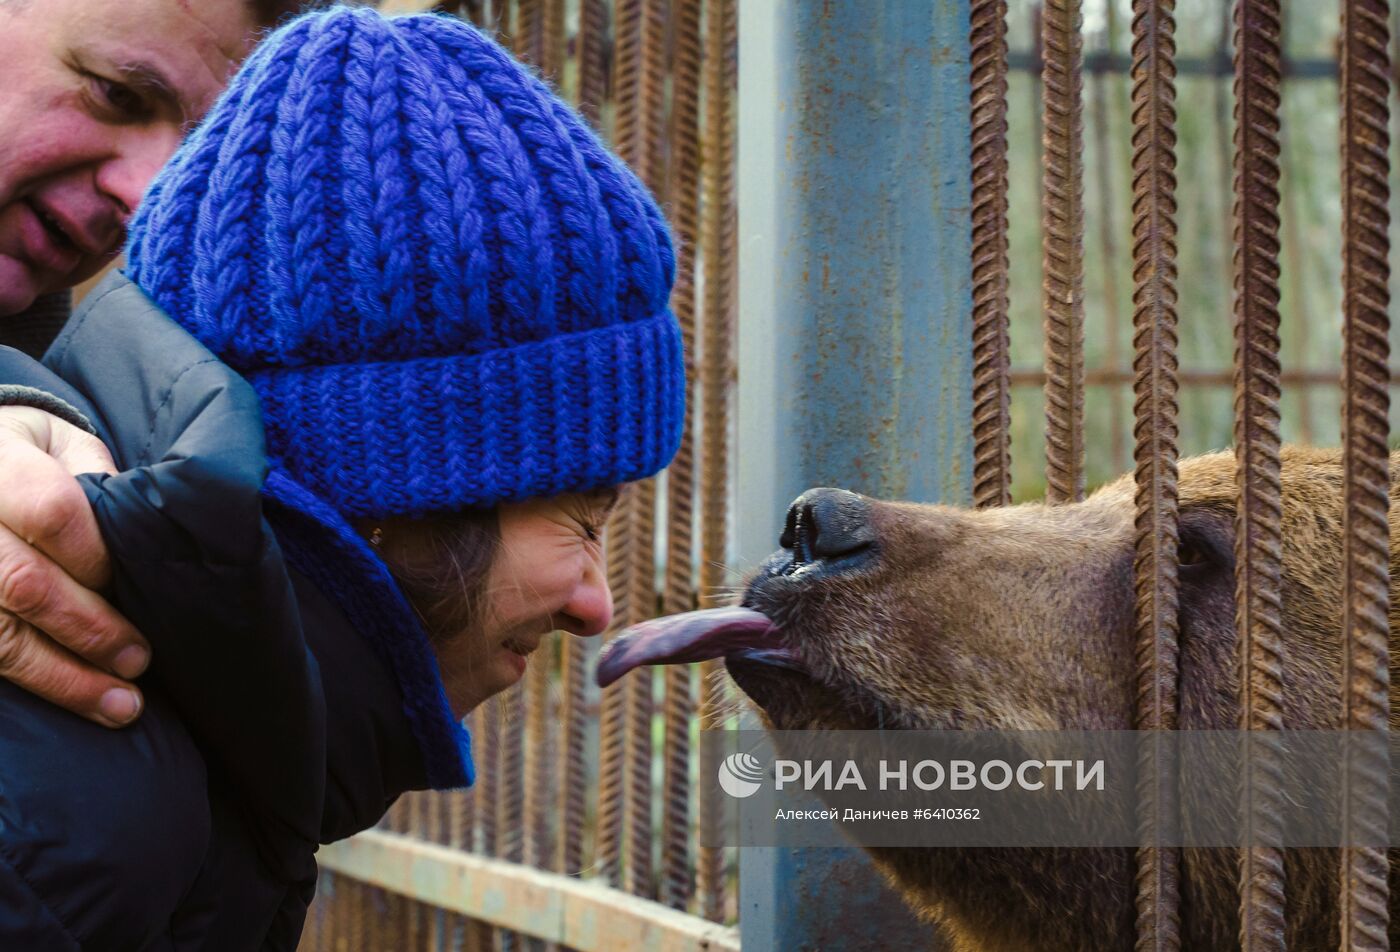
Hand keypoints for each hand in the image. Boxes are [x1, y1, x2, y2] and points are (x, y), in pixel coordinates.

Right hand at [0, 407, 147, 726]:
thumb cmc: (30, 455)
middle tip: (140, 661)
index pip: (53, 514)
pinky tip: (76, 698)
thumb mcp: (64, 446)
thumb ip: (101, 483)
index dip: (97, 559)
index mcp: (2, 463)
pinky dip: (36, 681)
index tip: (132, 585)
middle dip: (89, 629)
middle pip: (22, 584)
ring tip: (120, 705)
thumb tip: (149, 539)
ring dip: (63, 677)